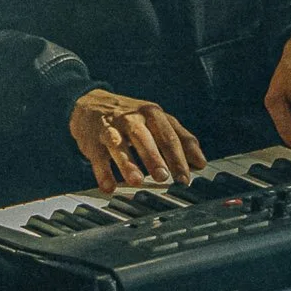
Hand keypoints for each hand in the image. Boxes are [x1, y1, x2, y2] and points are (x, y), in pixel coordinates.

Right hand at [69, 88, 206, 191]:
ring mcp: (110, 128)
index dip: (179, 157)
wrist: (90, 104)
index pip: (169, 135)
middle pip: (144, 137)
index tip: (186, 177)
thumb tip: (200, 162)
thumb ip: (180, 139)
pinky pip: (97, 156)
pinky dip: (103, 172)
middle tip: (164, 177)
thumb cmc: (131, 117)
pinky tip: (109, 187)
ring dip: (128, 163)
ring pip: (119, 144)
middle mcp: (132, 118)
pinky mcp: (92, 140)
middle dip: (154, 158)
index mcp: (152, 114)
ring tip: (137, 181)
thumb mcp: (157, 121)